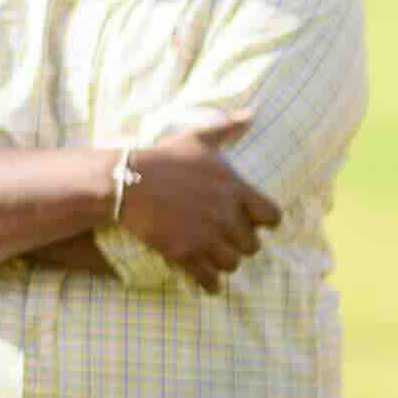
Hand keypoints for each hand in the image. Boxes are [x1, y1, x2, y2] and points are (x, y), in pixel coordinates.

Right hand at [115, 113, 276, 291]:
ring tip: (212, 256)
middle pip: (252, 245)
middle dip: (239, 243)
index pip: (271, 217)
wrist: (125, 182)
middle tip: (225, 239)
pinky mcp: (185, 253)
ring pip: (232, 263)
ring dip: (224, 262)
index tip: (251, 221)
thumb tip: (251, 114)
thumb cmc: (162, 158)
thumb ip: (227, 129)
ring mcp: (205, 235)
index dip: (263, 221)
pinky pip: (210, 280)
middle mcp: (225, 214)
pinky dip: (211, 283)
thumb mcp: (196, 138)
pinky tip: (207, 281)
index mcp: (234, 188)